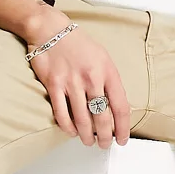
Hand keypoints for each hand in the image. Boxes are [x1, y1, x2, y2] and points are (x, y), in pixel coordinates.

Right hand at [26, 12, 130, 148]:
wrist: (50, 29)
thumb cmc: (78, 44)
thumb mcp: (103, 58)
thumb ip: (110, 81)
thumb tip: (116, 107)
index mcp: (108, 72)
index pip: (121, 107)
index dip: (123, 128)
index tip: (122, 139)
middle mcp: (91, 78)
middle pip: (102, 118)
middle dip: (105, 137)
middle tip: (104, 144)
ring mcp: (72, 82)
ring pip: (83, 120)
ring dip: (87, 136)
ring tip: (88, 141)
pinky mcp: (54, 85)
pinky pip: (62, 114)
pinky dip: (68, 127)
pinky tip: (71, 132)